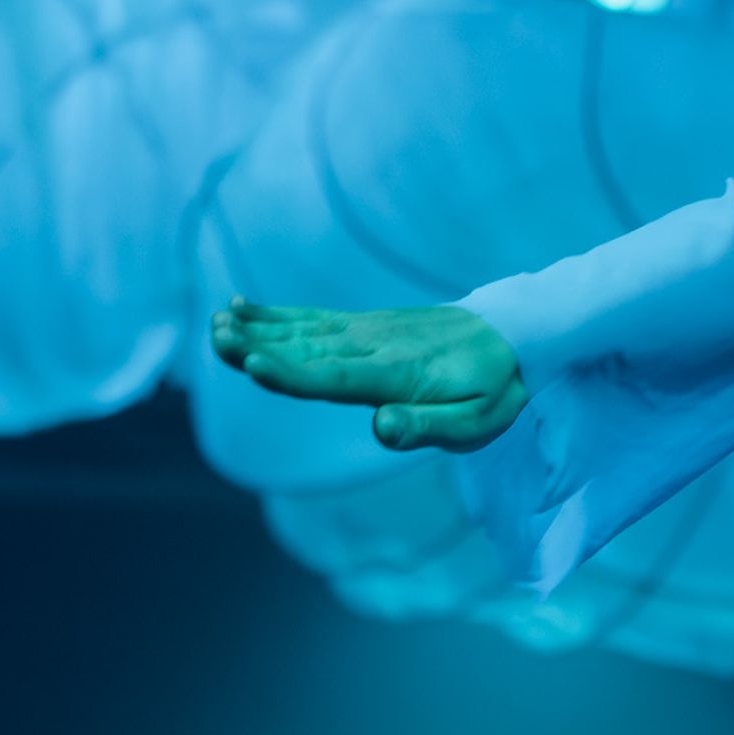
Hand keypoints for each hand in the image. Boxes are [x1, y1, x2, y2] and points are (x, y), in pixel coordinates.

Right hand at [208, 301, 528, 451]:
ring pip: (303, 329)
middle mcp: (376, 346)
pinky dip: (276, 313)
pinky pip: (312, 317)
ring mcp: (367, 329)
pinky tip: (242, 308)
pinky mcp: (364, 323)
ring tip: (218, 323)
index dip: (293, 373)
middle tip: (218, 337)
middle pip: (308, 349)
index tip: (254, 362)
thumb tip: (382, 426)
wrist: (515, 335)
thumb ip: (428, 426)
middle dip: (259, 345)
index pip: (337, 377)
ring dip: (258, 327)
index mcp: (400, 374)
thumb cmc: (494, 389)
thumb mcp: (477, 422)